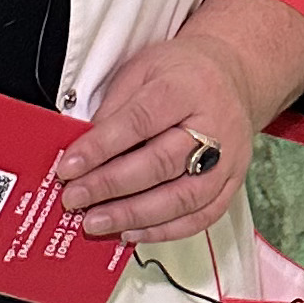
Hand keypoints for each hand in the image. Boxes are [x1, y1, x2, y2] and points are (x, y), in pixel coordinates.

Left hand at [54, 23, 261, 254]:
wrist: (234, 77)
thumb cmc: (183, 73)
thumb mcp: (142, 70)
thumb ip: (114, 107)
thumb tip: (86, 148)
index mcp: (187, 88)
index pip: (140, 121)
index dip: (101, 147)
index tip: (69, 167)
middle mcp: (214, 126)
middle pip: (161, 163)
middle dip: (111, 185)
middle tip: (75, 198)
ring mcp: (228, 158)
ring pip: (182, 197)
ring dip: (134, 215)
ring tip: (96, 222)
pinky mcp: (232, 183)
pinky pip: (201, 216)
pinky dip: (164, 231)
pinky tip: (132, 232)